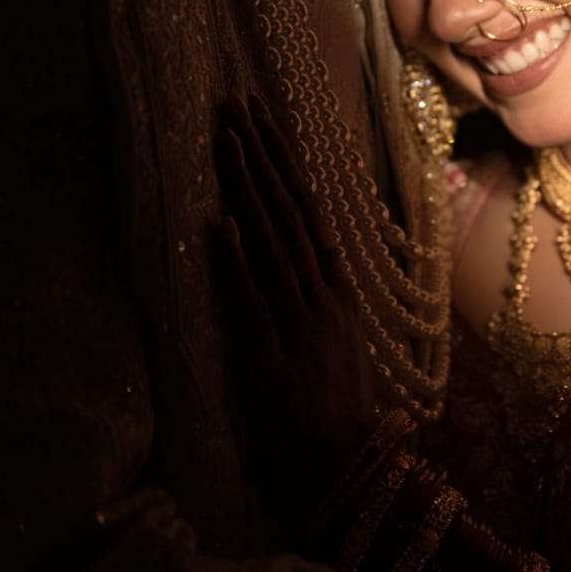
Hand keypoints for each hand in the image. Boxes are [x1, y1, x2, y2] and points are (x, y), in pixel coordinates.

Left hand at [214, 93, 382, 527]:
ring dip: (248, 191)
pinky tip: (222, 224)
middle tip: (234, 107)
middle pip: (287, 211)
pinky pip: (254, 300)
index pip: (306, 209)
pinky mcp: (273, 354)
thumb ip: (322, 295)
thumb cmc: (341, 406)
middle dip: (260, 157)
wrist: (348, 464)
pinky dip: (238, 262)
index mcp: (337, 287)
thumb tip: (312, 253)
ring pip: (270, 242)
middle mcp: (321, 293)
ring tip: (225, 144)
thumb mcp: (338, 336)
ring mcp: (298, 321)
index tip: (261, 121)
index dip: (281, 163)